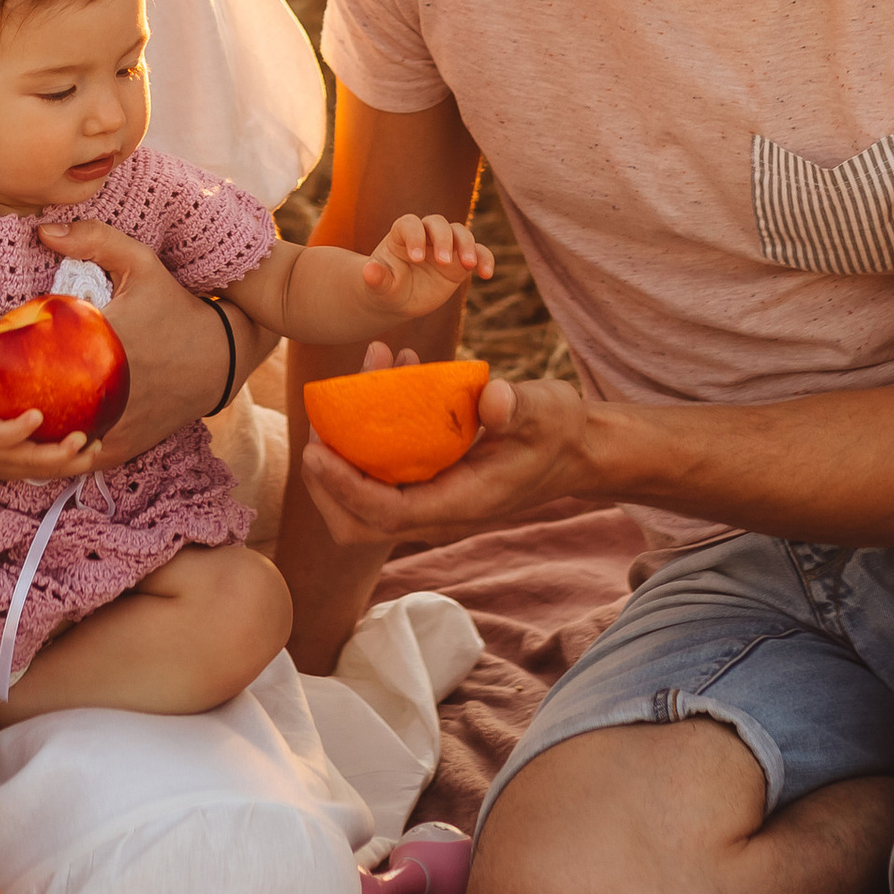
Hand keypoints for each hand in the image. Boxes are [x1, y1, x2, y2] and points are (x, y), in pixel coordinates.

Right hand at [0, 344, 104, 484]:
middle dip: (58, 454)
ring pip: (49, 472)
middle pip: (33, 462)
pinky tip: (97, 445)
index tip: (37, 415)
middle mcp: (3, 457)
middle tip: (81, 438)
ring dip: (75, 463)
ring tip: (97, 445)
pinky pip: (55, 470)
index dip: (19, 430)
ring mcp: (18, 468)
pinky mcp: (30, 472)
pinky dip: (77, 462)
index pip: (1, 437)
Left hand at [24, 217, 237, 455]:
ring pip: (43, 435)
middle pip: (18, 399)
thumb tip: (42, 230)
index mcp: (93, 344)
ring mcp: (108, 426)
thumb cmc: (176, 307)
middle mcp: (98, 391)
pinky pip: (70, 453)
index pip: (17, 346)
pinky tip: (29, 432)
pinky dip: (49, 444)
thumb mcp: (142, 263)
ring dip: (13, 423)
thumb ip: (95, 239)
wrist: (220, 359)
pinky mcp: (118, 447)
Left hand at [299, 356, 604, 544]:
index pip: (385, 514)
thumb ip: (519, 407)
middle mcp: (438, 513)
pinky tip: (390, 369)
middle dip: (326, 482)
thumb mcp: (545, 411)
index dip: (343, 487)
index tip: (317, 449)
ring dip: (345, 446)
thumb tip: (496, 401)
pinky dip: (368, 431)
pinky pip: (381, 470)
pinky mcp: (428, 483)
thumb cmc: (560, 431)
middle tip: (319, 426)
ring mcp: (430, 502)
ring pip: (361, 498)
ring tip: (362, 371)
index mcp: (460, 505)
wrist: (576, 449)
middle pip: (357, 524)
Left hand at [359, 208, 496, 323]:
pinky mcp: (461, 261)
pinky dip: (485, 259)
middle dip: (443, 239)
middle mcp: (425, 234)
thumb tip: (369, 271)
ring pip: (461, 233)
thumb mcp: (378, 286)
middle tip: (443, 261)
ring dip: (467, 246)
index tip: (416, 259)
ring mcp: (446, 246)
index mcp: (401, 234)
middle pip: (438, 223)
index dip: (415, 237)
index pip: (410, 224)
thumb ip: (376, 279)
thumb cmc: (385, 288)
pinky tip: (486, 274)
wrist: (399, 299)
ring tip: (468, 266)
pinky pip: (478, 253)